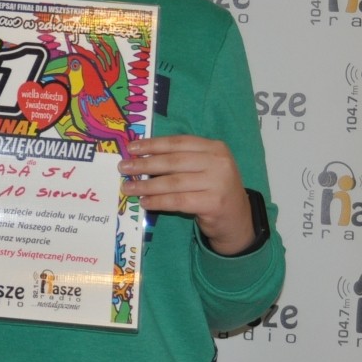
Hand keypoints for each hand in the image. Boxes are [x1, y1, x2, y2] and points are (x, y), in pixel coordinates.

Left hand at [118, 135, 254, 254]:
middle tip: (123, 167)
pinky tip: (145, 202)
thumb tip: (141, 157)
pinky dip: (158, 202)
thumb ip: (180, 160)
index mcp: (215, 147)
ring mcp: (218, 183)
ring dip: (147, 185)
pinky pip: (178, 201)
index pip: (178, 142)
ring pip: (173, 183)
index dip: (153, 144)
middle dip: (145, 164)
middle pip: (173, 161)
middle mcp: (219, 162)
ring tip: (128, 188)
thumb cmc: (214, 189)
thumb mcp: (203, 168)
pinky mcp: (213, 203)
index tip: (131, 148)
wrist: (237, 218)